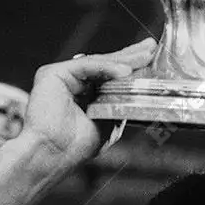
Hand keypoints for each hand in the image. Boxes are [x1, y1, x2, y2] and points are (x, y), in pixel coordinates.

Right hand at [23, 37, 154, 165]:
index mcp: (83, 94)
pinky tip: (124, 72)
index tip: (151, 59)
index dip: (130, 67)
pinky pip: (85, 65)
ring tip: (145, 58)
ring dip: (123, 60)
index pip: (109, 76)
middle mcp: (71, 82)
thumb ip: (118, 103)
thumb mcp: (107, 122)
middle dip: (130, 56)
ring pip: (97, 63)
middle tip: (151, 48)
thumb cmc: (75, 146)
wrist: (53, 156)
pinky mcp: (52, 73)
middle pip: (104, 65)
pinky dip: (106, 68)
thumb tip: (139, 89)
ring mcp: (61, 76)